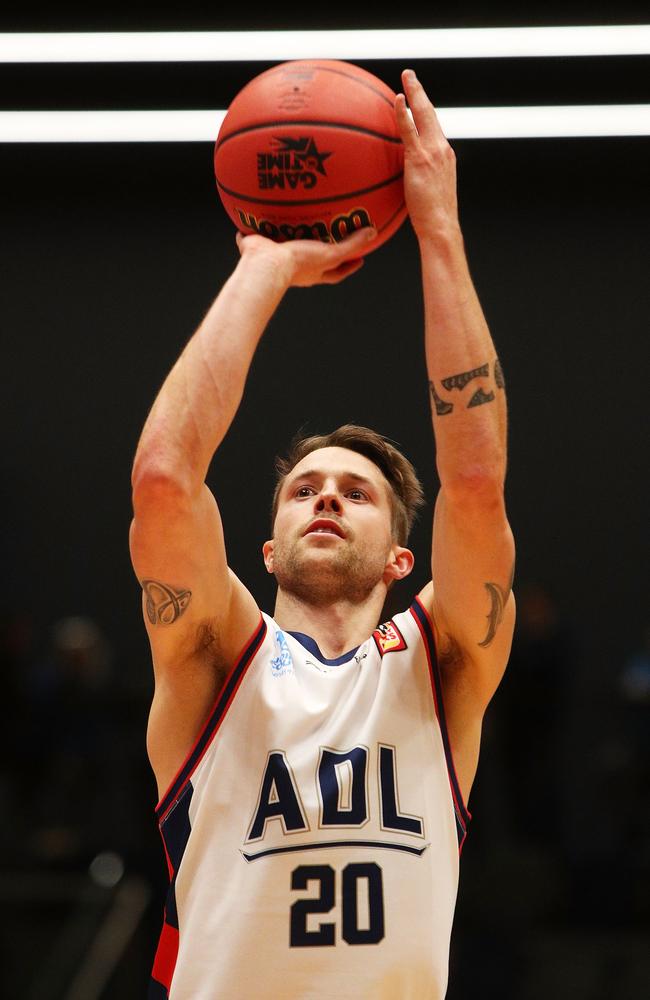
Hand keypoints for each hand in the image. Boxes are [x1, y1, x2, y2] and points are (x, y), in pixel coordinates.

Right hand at [235, 226, 376, 287]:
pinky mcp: (256, 248)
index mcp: (313, 272)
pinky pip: (254, 235)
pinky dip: (251, 228)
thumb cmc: (299, 263)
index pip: (336, 272)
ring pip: (282, 246)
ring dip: (285, 235)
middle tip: (327, 233)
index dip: (348, 266)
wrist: (267, 265)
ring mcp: (275, 259)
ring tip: (290, 217)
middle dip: (318, 249)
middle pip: (312, 259)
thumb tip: (373, 233)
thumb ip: (351, 245)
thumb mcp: (330, 254)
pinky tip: (254, 211)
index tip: (360, 259)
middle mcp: (296, 268)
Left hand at [395, 70, 460, 240]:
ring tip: (406, 77)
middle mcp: (442, 149)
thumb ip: (418, 180)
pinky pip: (411, 130)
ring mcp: (433, 152)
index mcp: (444, 156)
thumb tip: (403, 181)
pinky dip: (405, 113)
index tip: (417, 98)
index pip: (434, 128)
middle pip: (431, 113)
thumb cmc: (432, 219)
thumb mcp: (427, 194)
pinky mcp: (421, 158)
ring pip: (425, 115)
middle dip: (420, 92)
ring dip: (415, 93)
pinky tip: (398, 99)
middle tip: (410, 75)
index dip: (425, 111)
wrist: (440, 226)